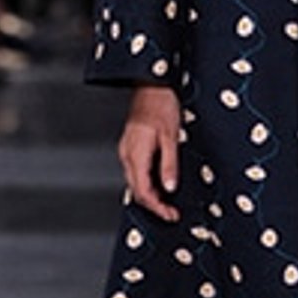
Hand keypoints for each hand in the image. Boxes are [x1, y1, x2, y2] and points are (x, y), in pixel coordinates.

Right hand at [119, 84, 180, 221]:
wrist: (152, 83)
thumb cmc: (162, 104)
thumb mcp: (171, 135)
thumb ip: (169, 163)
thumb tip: (170, 188)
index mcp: (136, 154)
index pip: (143, 191)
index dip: (157, 207)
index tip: (170, 214)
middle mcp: (127, 153)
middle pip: (136, 190)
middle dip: (153, 204)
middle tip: (171, 212)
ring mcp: (126, 148)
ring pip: (135, 181)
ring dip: (150, 193)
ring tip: (167, 200)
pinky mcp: (130, 143)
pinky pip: (135, 169)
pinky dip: (146, 180)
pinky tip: (158, 180)